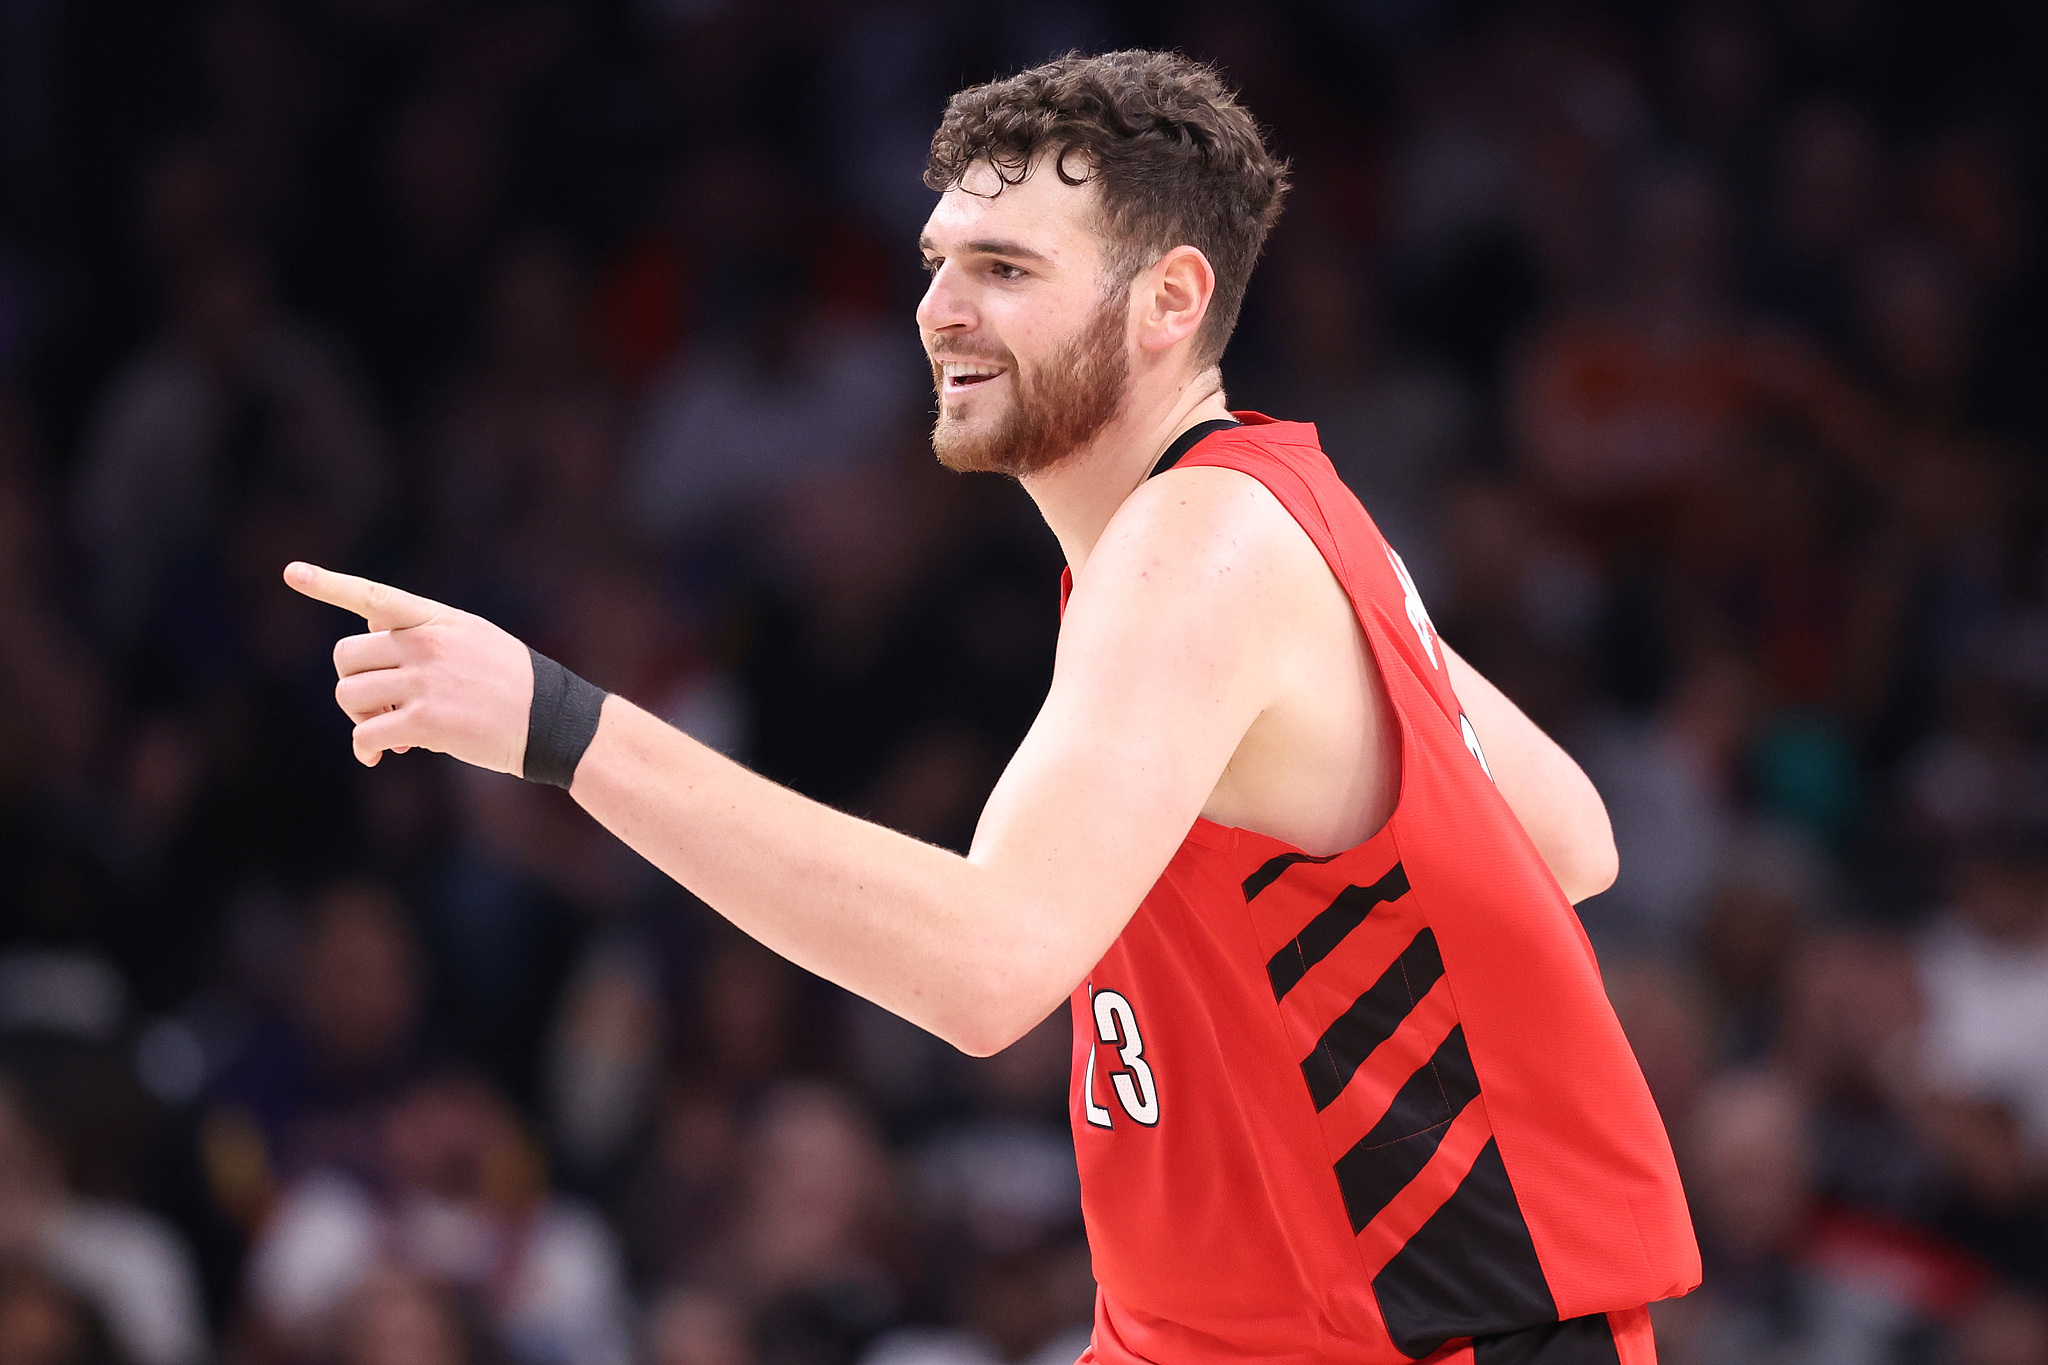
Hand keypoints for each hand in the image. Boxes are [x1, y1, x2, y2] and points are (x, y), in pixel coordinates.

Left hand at [284, 561, 532, 772]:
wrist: (554, 722)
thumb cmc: (512, 684)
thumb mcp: (474, 640)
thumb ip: (423, 638)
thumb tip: (369, 653)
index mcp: (438, 621)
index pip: (374, 597)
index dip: (329, 584)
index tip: (292, 572)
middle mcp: (428, 645)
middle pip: (346, 657)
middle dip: (354, 684)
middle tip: (380, 705)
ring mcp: (426, 683)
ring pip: (349, 696)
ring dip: (360, 719)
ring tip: (391, 731)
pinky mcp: (428, 723)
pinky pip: (366, 735)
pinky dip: (365, 749)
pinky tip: (382, 756)